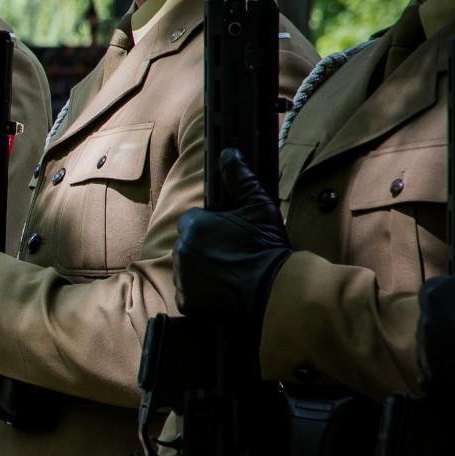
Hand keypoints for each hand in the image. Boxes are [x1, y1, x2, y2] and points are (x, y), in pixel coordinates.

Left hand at [174, 148, 292, 324]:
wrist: (272, 290)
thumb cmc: (266, 247)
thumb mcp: (258, 206)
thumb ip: (239, 178)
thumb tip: (229, 153)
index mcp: (194, 225)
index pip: (193, 220)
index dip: (211, 226)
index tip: (228, 233)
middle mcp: (181, 251)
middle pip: (189, 244)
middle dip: (206, 247)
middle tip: (232, 253)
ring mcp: (182, 278)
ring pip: (188, 269)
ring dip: (203, 269)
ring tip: (231, 272)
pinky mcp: (187, 302)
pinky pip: (190, 294)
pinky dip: (202, 293)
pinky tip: (224, 290)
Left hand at [417, 190, 454, 403]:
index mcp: (435, 294)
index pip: (439, 294)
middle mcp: (424, 322)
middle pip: (437, 322)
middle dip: (454, 326)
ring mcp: (427, 351)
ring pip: (435, 348)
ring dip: (452, 350)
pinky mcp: (433, 377)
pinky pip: (435, 376)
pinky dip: (448, 376)